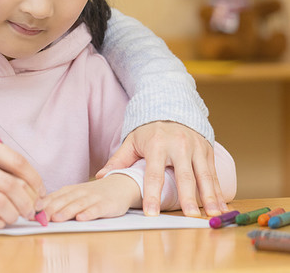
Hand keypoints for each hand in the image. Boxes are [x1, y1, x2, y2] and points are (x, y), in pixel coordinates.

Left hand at [36, 174, 140, 221]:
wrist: (120, 186)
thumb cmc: (93, 194)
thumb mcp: (74, 195)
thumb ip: (59, 202)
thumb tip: (37, 212)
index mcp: (69, 190)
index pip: (53, 197)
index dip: (42, 205)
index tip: (30, 212)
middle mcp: (80, 192)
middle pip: (63, 200)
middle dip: (51, 209)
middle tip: (41, 218)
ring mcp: (93, 198)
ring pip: (78, 204)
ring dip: (66, 211)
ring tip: (56, 219)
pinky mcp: (106, 205)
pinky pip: (97, 209)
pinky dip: (89, 213)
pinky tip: (81, 218)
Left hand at [96, 121, 225, 216]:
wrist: (171, 107)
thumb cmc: (149, 130)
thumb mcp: (132, 140)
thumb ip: (119, 159)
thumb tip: (100, 176)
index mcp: (156, 145)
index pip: (154, 174)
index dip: (152, 194)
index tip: (152, 212)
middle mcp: (178, 146)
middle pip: (184, 175)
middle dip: (188, 197)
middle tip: (190, 215)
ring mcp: (195, 147)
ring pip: (204, 175)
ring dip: (210, 196)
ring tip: (213, 214)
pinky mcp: (207, 150)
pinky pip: (214, 173)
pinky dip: (220, 191)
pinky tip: (223, 206)